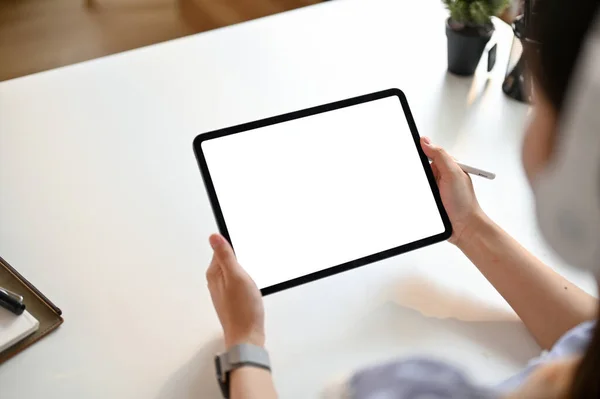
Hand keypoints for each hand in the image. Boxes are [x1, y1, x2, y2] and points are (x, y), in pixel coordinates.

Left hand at [206, 234, 264, 348]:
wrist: (247, 337)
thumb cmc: (243, 310)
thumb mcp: (236, 276)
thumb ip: (225, 256)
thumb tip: (213, 236)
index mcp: (214, 273)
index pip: (222, 248)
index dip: (235, 245)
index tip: (247, 247)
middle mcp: (216, 281)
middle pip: (228, 259)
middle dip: (241, 257)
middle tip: (252, 263)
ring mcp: (224, 291)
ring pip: (235, 271)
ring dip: (245, 269)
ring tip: (253, 276)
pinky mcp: (232, 299)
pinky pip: (239, 282)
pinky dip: (247, 280)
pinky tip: (253, 286)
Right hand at [420, 137, 484, 245]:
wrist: (464, 228)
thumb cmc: (464, 203)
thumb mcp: (452, 174)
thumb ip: (439, 155)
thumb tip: (425, 141)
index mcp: (446, 167)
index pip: (427, 154)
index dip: (418, 153)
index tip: (408, 153)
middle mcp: (439, 177)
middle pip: (419, 169)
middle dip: (415, 174)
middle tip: (422, 183)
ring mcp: (433, 190)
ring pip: (416, 183)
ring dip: (414, 187)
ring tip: (423, 196)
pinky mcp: (428, 201)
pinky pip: (415, 195)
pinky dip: (413, 198)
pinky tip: (418, 201)